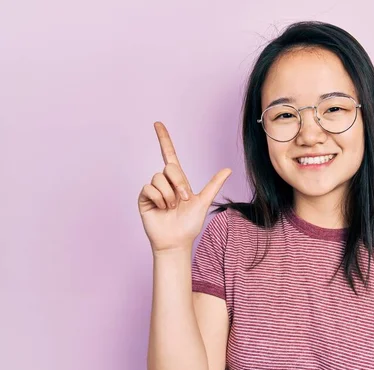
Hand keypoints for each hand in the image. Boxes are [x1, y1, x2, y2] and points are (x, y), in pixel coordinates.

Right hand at [138, 121, 230, 253]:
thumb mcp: (204, 201)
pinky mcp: (144, 198)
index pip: (169, 154)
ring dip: (169, 195)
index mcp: (178, 180)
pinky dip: (159, 199)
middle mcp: (164, 182)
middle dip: (179, 183)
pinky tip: (161, 209)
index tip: (157, 123)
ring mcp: (153, 190)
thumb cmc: (190, 224)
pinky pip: (149, 188)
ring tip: (171, 208)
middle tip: (183, 199)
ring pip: (159, 178)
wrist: (177, 241)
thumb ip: (214, 184)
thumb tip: (228, 169)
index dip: (164, 139)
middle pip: (169, 167)